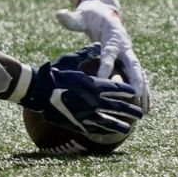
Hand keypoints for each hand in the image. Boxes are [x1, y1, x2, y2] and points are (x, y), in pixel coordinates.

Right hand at [16, 62, 142, 136]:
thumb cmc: (53, 73)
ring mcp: (86, 113)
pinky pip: (95, 128)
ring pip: (108, 120)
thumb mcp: (70, 60)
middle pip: (117, 106)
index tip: (135, 92)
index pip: (116, 88)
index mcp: (93, 84)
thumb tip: (98, 44)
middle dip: (130, 109)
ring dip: (120, 123)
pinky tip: (109, 132)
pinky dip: (104, 130)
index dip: (127, 90)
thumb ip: (86, 53)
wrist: (36, 90)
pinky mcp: (77, 122)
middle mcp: (93, 100)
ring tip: (129, 127)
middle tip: (140, 113)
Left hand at [56, 0, 150, 112]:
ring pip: (139, 73)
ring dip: (143, 91)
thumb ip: (72, 19)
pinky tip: (146, 107)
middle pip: (132, 64)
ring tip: (145, 110)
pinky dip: (144, 91)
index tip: (101, 80)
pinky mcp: (129, 61)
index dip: (105, 66)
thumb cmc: (91, 15)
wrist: (105, 12)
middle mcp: (124, 46)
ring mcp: (129, 54)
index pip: (108, 53)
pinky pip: (138, 77)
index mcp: (112, 37)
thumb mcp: (81, 16)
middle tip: (137, 94)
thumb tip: (59, 14)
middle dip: (135, 79)